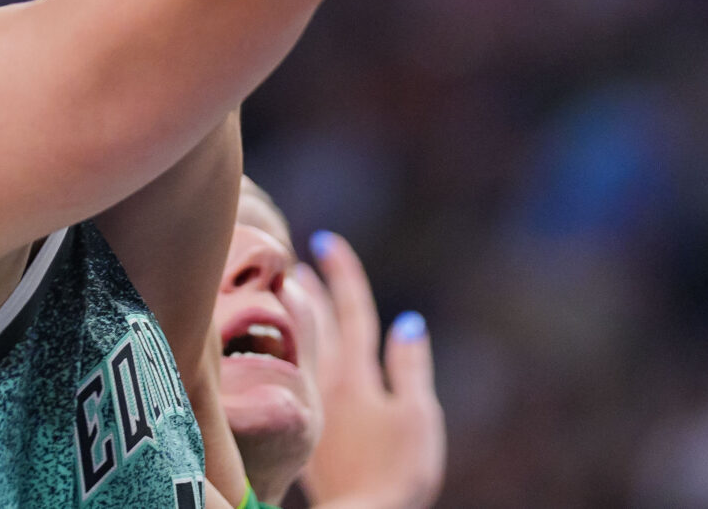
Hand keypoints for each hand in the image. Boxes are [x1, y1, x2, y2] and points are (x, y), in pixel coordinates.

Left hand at [288, 232, 444, 508]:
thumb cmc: (395, 468)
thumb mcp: (416, 414)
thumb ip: (410, 368)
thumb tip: (408, 323)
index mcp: (357, 374)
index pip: (352, 312)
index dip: (342, 275)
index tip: (326, 241)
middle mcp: (329, 383)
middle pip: (318, 324)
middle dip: (311, 290)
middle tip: (297, 260)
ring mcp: (316, 407)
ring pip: (304, 348)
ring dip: (299, 317)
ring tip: (292, 294)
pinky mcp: (309, 431)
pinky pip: (298, 374)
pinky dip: (296, 352)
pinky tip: (295, 356)